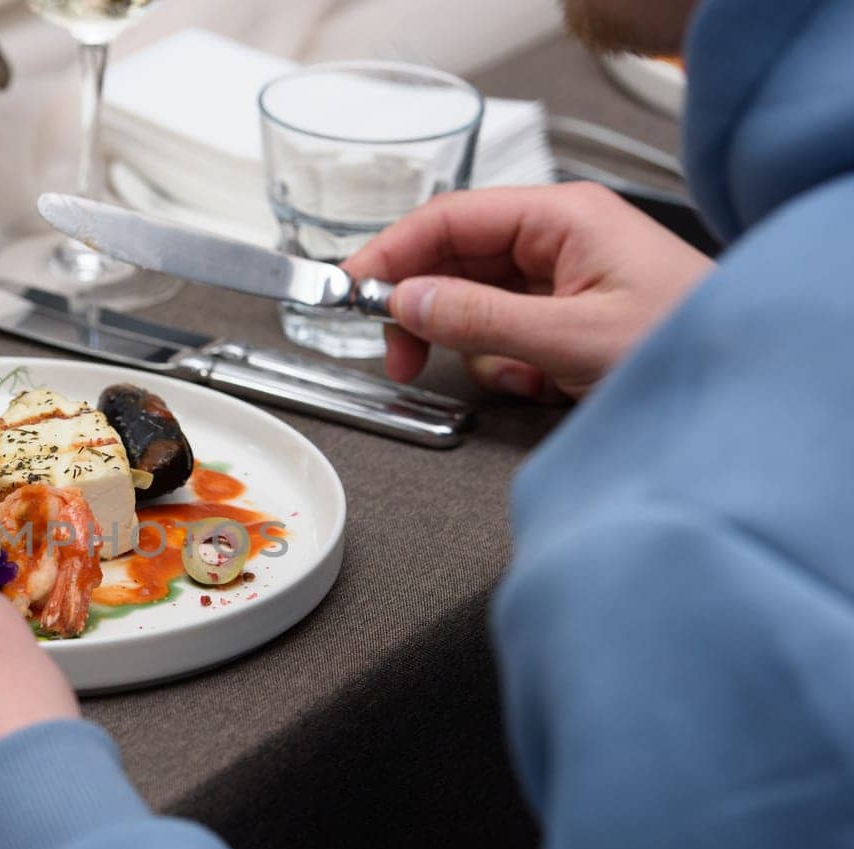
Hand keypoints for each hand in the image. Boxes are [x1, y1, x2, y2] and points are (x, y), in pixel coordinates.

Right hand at [342, 183, 712, 399]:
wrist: (743, 389)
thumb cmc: (685, 345)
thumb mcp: (570, 338)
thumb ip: (479, 319)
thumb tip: (406, 302)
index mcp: (560, 216)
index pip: (448, 218)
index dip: (390, 252)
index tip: (347, 290)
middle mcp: (556, 238)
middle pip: (452, 261)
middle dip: (425, 313)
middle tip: (401, 357)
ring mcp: (560, 277)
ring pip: (472, 305)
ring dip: (479, 349)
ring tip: (518, 378)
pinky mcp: (564, 316)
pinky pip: (501, 334)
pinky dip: (508, 366)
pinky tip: (542, 384)